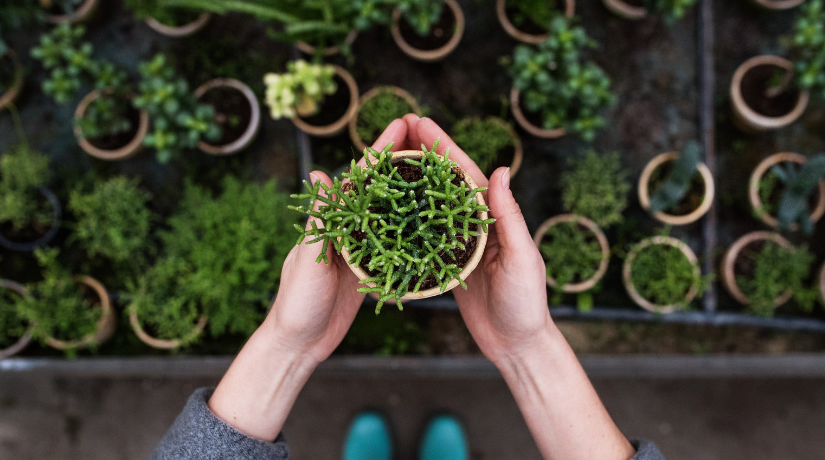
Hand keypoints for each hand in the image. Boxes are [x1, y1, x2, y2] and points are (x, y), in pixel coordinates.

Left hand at [265, 114, 422, 362]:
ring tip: (437, 175)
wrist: (298, 343)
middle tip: (428, 140)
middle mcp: (347, 231)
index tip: (401, 125)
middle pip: (379, 191)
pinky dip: (409, 233)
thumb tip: (320, 175)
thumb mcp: (308, 259)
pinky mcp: (367, 272)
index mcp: (331, 222)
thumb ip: (320, 222)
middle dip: (401, 164)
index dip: (380, 151)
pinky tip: (430, 225)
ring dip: (410, 195)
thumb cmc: (296, 301)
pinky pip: (393, 247)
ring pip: (390, 216)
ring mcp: (359, 251)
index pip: (359, 179)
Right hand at [413, 118, 633, 459]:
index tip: (419, 121)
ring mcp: (460, 243)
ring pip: (430, 205)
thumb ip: (509, 216)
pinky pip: (424, 235)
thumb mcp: (521, 258)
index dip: (442, 146)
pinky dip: (408, 219)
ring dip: (410, 182)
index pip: (464, 173)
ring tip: (384, 161)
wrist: (517, 344)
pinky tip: (388, 211)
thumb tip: (500, 170)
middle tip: (395, 129)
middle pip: (443, 182)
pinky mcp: (448, 263)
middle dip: (421, 154)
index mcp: (493, 216)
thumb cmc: (526, 303)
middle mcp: (475, 224)